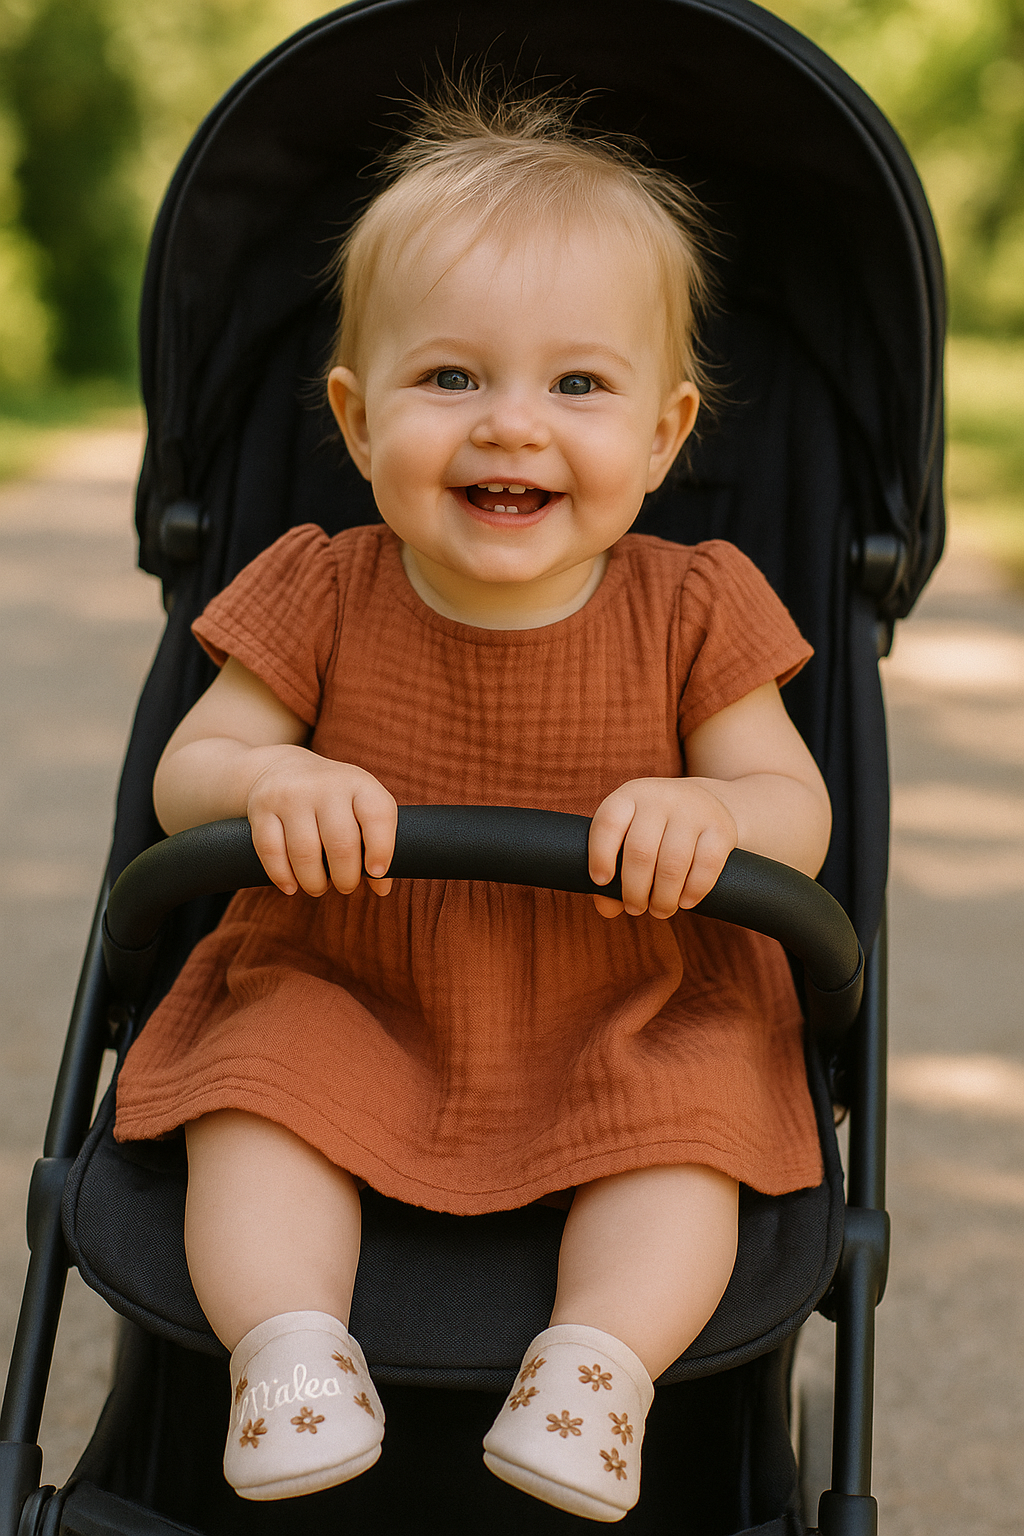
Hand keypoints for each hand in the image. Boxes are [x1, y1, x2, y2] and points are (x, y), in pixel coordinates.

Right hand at [244, 745, 396, 897]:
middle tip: (345, 886)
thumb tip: (382, 890)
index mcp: (358, 783)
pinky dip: (282, 876)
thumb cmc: (332, 799)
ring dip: (314, 882)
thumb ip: (376, 844)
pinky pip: (271, 852)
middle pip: (341, 844)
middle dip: (346, 878)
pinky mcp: (261, 808)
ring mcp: (291, 794)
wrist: (282, 766)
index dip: (382, 850)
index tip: (376, 873)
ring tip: (318, 886)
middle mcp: (325, 785)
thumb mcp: (359, 807)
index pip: (378, 815)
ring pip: (305, 854)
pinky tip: (291, 886)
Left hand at [588, 778, 737, 918]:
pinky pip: (706, 866)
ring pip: (673, 863)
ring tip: (659, 910)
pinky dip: (693, 891)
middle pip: (640, 851)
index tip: (602, 881)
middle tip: (635, 908)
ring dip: (663, 897)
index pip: (608, 823)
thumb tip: (607, 908)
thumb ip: (611, 870)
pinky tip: (685, 902)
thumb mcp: (630, 836)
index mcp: (630, 796)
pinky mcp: (721, 828)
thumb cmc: (657, 830)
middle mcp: (661, 798)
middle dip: (634, 890)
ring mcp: (693, 811)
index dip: (600, 856)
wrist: (709, 804)